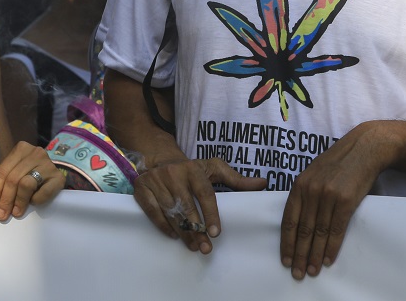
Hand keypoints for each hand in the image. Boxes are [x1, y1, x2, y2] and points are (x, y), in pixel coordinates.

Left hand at [0, 142, 62, 220]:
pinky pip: (43, 192)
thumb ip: (3, 183)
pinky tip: (33, 202)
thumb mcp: (14, 171)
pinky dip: (36, 200)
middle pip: (14, 178)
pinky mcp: (59, 178)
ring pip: (26, 184)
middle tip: (2, 214)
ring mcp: (48, 164)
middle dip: (6, 199)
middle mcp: (36, 153)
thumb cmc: (29, 172)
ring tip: (16, 212)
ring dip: (19, 201)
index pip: (3, 171)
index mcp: (21, 149)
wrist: (52, 172)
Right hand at [132, 158, 266, 253]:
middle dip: (197, 230)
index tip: (215, 233)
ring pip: (171, 212)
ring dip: (183, 232)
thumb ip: (237, 179)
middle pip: (187, 206)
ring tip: (194, 247)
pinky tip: (174, 236)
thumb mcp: (214, 168)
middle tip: (206, 248)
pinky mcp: (142, 190)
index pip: (204, 193)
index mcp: (193, 169)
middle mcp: (173, 173)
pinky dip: (163, 226)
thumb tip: (263, 184)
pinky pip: (153, 212)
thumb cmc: (192, 168)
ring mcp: (156, 181)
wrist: (159, 158)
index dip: (211, 214)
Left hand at [280, 123, 399, 279]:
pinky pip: (336, 230)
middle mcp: (311, 191)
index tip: (285, 260)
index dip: (286, 242)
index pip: (288, 220)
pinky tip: (328, 259)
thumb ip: (304, 193)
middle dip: (298, 254)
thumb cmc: (338, 162)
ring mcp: (328, 196)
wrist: (364, 148)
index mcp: (299, 185)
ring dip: (315, 255)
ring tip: (312, 271)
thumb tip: (298, 220)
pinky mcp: (346, 201)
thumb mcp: (314, 173)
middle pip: (302, 230)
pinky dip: (332, 247)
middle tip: (296, 273)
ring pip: (318, 233)